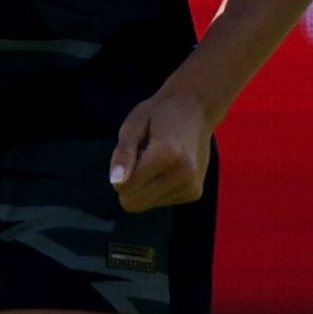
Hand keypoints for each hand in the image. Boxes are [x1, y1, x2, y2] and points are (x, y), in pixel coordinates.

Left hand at [109, 88, 211, 211]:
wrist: (196, 109)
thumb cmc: (160, 114)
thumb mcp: (134, 124)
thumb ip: (123, 153)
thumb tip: (116, 182)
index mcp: (166, 154)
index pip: (124, 188)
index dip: (119, 173)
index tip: (132, 153)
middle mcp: (183, 175)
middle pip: (134, 203)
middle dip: (130, 183)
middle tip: (142, 158)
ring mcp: (191, 186)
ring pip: (146, 204)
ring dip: (144, 186)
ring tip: (157, 161)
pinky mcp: (195, 193)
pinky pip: (160, 202)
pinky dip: (158, 188)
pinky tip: (167, 168)